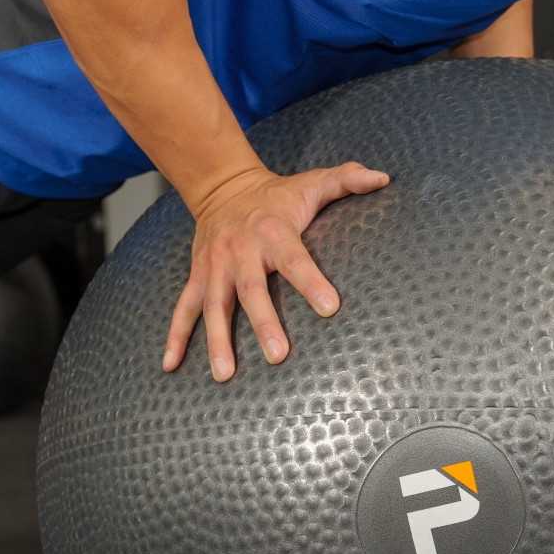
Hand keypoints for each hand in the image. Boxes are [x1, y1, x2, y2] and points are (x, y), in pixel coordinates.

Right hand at [162, 162, 389, 381]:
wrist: (223, 186)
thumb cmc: (276, 195)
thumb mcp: (312, 182)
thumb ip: (347, 180)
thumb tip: (382, 178)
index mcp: (273, 231)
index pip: (295, 259)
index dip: (312, 282)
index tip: (330, 307)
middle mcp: (241, 251)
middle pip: (251, 291)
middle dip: (263, 323)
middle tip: (278, 355)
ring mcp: (215, 267)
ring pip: (214, 306)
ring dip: (217, 340)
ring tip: (225, 374)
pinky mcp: (198, 276)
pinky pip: (183, 308)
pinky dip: (175, 337)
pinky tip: (171, 365)